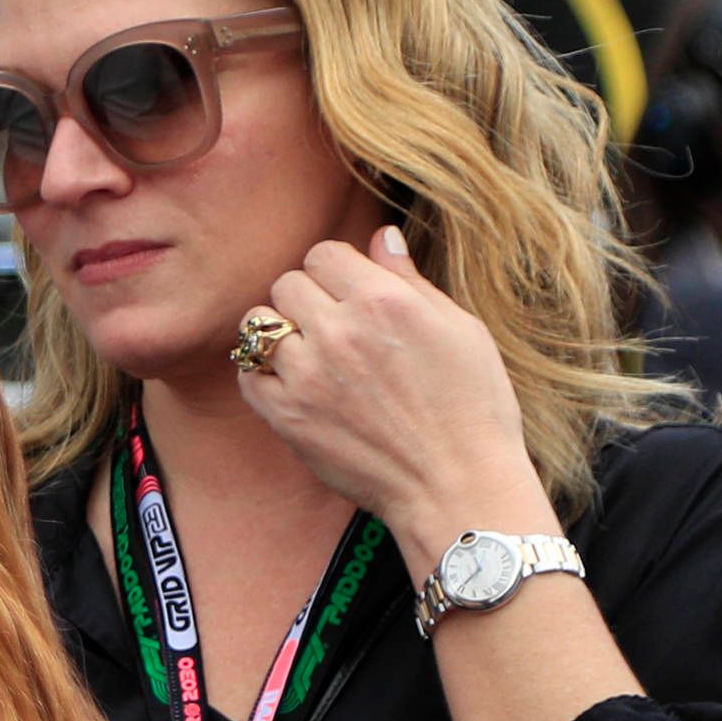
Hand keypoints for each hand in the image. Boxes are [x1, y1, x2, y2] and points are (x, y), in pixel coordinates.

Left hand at [240, 226, 557, 565]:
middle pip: (287, 284)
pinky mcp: (286, 416)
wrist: (457, 485)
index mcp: (384, 302)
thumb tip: (381, 235)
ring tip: (312, 355)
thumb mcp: (460, 330)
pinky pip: (248, 374)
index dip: (336, 271)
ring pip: (259, 326)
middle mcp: (340, 332)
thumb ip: (409, 280)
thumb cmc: (473, 407)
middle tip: (334, 327)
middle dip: (308, 299)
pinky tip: (295, 385)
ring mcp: (307, 375)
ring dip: (281, 334)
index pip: (324, 253)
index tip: (349, 293)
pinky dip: (265, 375)